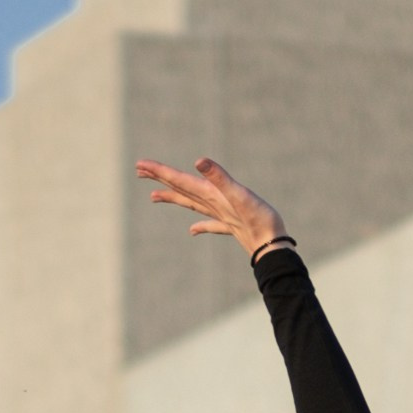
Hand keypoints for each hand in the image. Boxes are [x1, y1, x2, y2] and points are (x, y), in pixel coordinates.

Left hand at [136, 155, 287, 258]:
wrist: (273, 251)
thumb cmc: (260, 221)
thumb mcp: (240, 194)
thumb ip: (219, 177)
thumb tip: (198, 161)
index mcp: (210, 196)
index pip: (180, 180)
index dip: (160, 171)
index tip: (140, 164)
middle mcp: (212, 207)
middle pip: (180, 190)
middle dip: (161, 179)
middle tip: (139, 170)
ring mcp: (221, 218)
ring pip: (191, 205)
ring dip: (174, 197)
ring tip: (154, 196)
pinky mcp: (233, 227)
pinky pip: (211, 225)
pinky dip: (200, 225)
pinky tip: (192, 230)